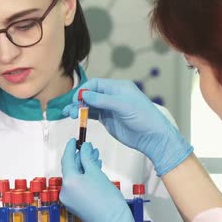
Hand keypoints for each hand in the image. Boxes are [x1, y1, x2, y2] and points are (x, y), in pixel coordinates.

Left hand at [60, 139, 136, 221]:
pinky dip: (85, 177)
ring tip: (96, 157)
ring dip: (85, 167)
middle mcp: (65, 191)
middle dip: (82, 157)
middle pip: (72, 168)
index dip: (71, 147)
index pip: (67, 159)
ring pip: (76, 177)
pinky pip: (78, 186)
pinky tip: (94, 171)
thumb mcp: (97, 173)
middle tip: (90, 148)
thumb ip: (88, 158)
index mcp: (69, 182)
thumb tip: (84, 148)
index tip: (74, 140)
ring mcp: (70, 199)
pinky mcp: (76, 204)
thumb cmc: (108, 200)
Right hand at [63, 78, 192, 175]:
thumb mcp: (123, 105)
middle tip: (71, 110)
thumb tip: (85, 94)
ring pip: (89, 105)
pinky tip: (77, 118)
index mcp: (118, 87)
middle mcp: (112, 96)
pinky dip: (83, 115)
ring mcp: (109, 108)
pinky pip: (92, 114)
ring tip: (69, 114)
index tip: (76, 100)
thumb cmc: (143, 117)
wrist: (152, 137)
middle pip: (90, 94)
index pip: (95, 85)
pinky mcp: (107, 119)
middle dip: (78, 100)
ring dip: (78, 108)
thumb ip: (103, 99)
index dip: (84, 91)